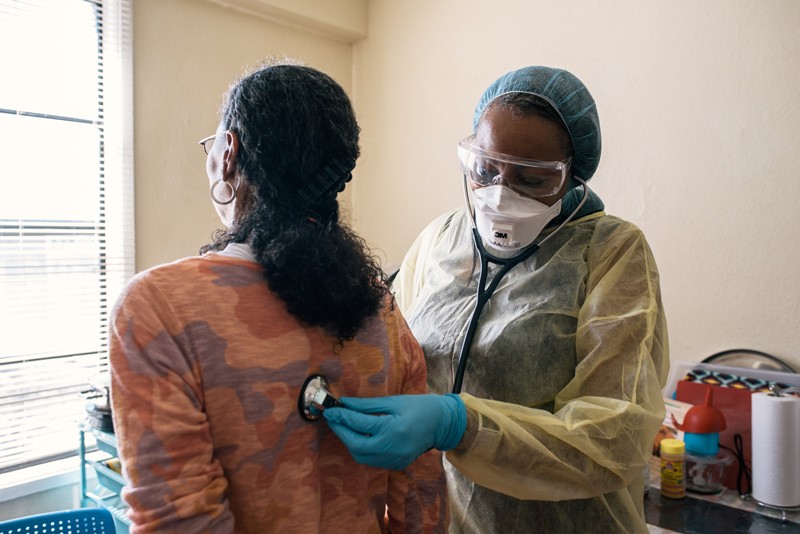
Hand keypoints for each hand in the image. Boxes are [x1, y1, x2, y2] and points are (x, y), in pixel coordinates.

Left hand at [323, 393, 465, 469]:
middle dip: (341, 432)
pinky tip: (357, 437)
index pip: (360, 425)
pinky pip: (371, 460)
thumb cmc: (419, 406)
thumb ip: (367, 405)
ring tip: (343, 426)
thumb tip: (345, 403)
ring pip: (362, 457)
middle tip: (332, 418)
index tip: (330, 409)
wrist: (442, 423)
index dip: (342, 417)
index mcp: (393, 429)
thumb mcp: (393, 401)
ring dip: (349, 442)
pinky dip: (361, 449)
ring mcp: (395, 459)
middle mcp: (393, 448)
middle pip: (356, 445)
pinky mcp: (396, 464)